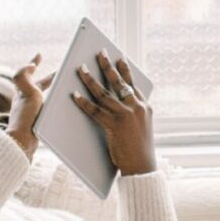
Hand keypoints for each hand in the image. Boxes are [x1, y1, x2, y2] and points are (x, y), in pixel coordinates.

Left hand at [5, 54, 53, 157]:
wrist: (24, 142)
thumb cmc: (25, 118)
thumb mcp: (25, 92)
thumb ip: (22, 75)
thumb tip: (28, 65)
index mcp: (22, 92)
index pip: (27, 73)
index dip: (34, 63)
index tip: (39, 55)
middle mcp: (25, 101)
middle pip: (38, 85)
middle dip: (48, 78)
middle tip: (60, 73)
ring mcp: (30, 112)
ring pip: (44, 98)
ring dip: (54, 93)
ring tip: (65, 90)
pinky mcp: (36, 123)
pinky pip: (47, 111)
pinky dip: (55, 107)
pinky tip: (63, 110)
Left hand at [71, 51, 157, 175]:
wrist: (142, 167)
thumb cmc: (139, 151)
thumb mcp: (141, 127)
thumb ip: (133, 113)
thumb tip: (120, 104)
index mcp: (144, 107)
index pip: (132, 83)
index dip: (125, 69)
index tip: (119, 57)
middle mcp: (136, 107)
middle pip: (118, 82)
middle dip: (107, 66)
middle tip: (100, 53)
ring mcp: (126, 116)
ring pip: (104, 93)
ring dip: (90, 79)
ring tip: (81, 69)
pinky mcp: (115, 126)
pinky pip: (95, 110)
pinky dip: (84, 102)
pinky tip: (75, 95)